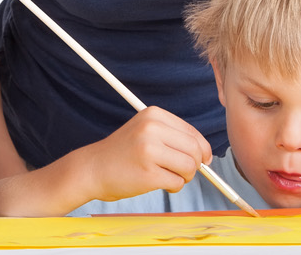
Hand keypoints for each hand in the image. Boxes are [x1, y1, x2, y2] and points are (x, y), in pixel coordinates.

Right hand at [78, 106, 210, 201]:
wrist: (93, 168)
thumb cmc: (123, 153)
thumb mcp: (145, 131)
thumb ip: (174, 137)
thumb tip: (207, 155)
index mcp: (153, 114)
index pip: (192, 133)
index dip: (202, 150)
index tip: (202, 160)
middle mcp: (151, 129)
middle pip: (195, 150)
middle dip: (195, 165)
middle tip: (181, 171)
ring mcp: (149, 150)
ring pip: (190, 167)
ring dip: (183, 177)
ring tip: (167, 176)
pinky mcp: (148, 173)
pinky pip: (177, 183)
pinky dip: (173, 187)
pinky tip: (157, 182)